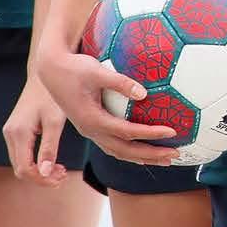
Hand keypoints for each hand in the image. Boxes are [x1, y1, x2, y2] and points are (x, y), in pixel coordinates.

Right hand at [0, 74, 75, 183]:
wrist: (44, 75)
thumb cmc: (52, 96)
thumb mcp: (55, 122)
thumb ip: (49, 148)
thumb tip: (44, 174)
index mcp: (18, 133)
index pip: (25, 169)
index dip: (42, 180)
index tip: (61, 178)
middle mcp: (10, 134)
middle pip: (20, 169)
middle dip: (41, 177)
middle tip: (63, 175)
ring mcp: (10, 132)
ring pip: (20, 163)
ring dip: (39, 171)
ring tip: (61, 170)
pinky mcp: (15, 131)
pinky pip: (22, 155)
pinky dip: (36, 163)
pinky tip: (52, 161)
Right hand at [31, 44, 181, 165]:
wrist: (51, 70)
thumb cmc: (75, 67)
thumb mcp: (96, 70)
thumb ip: (120, 82)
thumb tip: (144, 93)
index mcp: (92, 119)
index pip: (127, 132)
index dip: (150, 134)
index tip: (172, 131)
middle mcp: (90, 130)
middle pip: (125, 150)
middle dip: (151, 154)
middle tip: (175, 154)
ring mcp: (89, 132)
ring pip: (118, 152)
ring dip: (142, 157)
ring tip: (166, 159)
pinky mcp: (90, 128)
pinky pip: (112, 146)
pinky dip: (130, 152)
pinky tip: (144, 151)